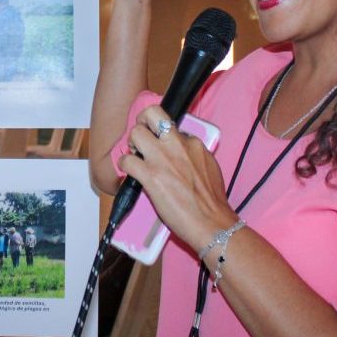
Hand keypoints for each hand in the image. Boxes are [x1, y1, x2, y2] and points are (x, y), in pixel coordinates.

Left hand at [117, 105, 238, 251]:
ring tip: (134, 156)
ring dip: (131, 144)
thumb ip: (194, 155)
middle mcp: (177, 145)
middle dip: (142, 123)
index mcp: (193, 143)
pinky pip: (126, 160)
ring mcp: (162, 159)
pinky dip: (124, 166)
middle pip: (151, 114)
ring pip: (135, 132)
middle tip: (140, 139)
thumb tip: (182, 155)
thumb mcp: (209, 167)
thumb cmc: (212, 201)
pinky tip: (130, 174)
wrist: (212, 222)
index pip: (170, 125)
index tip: (158, 142)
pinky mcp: (150, 176)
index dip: (161, 133)